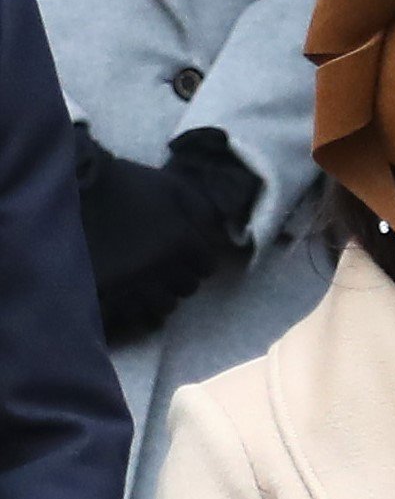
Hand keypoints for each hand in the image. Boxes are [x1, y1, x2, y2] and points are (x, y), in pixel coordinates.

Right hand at [71, 127, 246, 342]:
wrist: (70, 193)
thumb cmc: (124, 185)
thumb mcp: (171, 186)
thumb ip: (203, 208)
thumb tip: (220, 230)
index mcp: (182, 242)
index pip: (207, 266)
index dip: (199, 258)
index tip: (189, 252)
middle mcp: (163, 268)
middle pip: (189, 288)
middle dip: (183, 276)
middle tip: (169, 265)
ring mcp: (135, 284)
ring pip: (165, 305)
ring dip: (162, 294)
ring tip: (151, 281)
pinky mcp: (109, 294)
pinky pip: (135, 313)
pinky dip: (138, 306)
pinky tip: (133, 292)